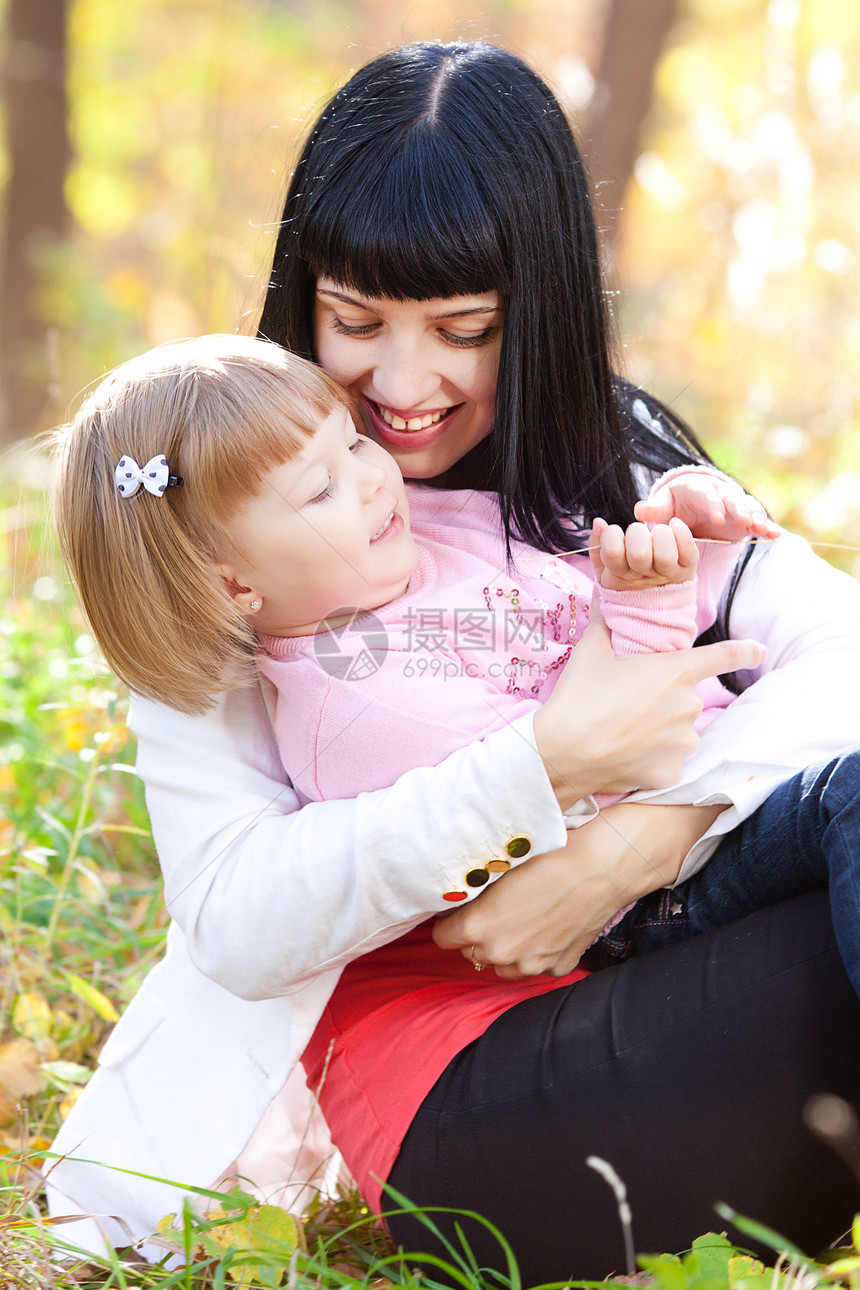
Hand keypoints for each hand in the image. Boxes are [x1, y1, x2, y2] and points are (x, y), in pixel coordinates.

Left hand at [433, 801, 725, 977]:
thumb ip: (474, 893)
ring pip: (502, 964)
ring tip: (520, 917)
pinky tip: (546, 924)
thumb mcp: (500, 868)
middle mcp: (502, 954)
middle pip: (471, 952)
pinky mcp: (558, 966)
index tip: (460, 907)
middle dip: (477, 933)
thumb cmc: (550, 856)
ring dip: (504, 946)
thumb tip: (459, 898)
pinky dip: (535, 950)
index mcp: (479, 928)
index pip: (442, 937)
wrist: (603, 865)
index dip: (450, 919)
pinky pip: (534, 964)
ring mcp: (532, 965)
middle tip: (494, 907)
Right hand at [532, 603, 765, 808]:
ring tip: (621, 732)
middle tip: (624, 704)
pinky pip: (667, 760)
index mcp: (676, 672)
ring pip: (678, 731)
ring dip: (658, 730)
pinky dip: (651, 758)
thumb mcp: (590, 652)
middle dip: (661, 699)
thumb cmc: (578, 697)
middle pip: (684, 698)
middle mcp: (689, 706)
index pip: (723, 656)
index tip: (759, 650)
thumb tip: (604, 598)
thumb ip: (605, 624)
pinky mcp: (672, 771)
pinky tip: (624, 755)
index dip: (744, 651)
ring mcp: (683, 742)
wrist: (562, 752)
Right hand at [589, 516, 698, 590]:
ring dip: (660, 534)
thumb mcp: (604, 567)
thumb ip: (597, 545)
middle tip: (637, 533)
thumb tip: (598, 523)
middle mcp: (643, 575)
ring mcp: (666, 573)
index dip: (611, 535)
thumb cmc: (625, 580)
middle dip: (636, 534)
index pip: (612, 552)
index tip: (615, 532)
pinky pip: (689, 552)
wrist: (652, 605)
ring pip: (665, 554)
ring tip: (657, 531)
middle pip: (639, 553)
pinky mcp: (686, 568)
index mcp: (620, 574)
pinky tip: (674, 524)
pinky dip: (682, 533)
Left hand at [634, 472, 780, 542]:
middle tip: (743, 520)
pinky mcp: (744, 519)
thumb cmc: (674, 506)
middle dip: (738, 509)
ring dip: (755, 516)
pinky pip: (757, 520)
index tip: (717, 517)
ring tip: (762, 527)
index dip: (713, 505)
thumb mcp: (662, 508)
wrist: (689, 507)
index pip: (706, 495)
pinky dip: (766, 527)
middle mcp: (719, 494)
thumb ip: (653, 510)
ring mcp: (734, 505)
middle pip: (731, 499)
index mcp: (697, 489)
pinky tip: (775, 535)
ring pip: (747, 508)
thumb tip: (640, 510)